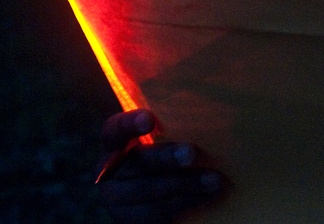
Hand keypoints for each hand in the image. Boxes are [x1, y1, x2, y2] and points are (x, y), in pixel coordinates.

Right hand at [97, 109, 225, 223]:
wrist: (158, 196)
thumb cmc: (167, 155)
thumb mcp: (163, 138)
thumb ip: (171, 127)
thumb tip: (207, 110)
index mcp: (114, 145)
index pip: (114, 130)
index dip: (129, 125)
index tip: (149, 119)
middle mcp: (109, 172)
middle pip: (136, 162)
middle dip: (166, 158)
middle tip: (191, 153)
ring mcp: (117, 200)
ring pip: (147, 191)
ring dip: (184, 185)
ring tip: (214, 179)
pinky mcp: (130, 220)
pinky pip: (156, 214)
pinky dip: (185, 203)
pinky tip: (207, 195)